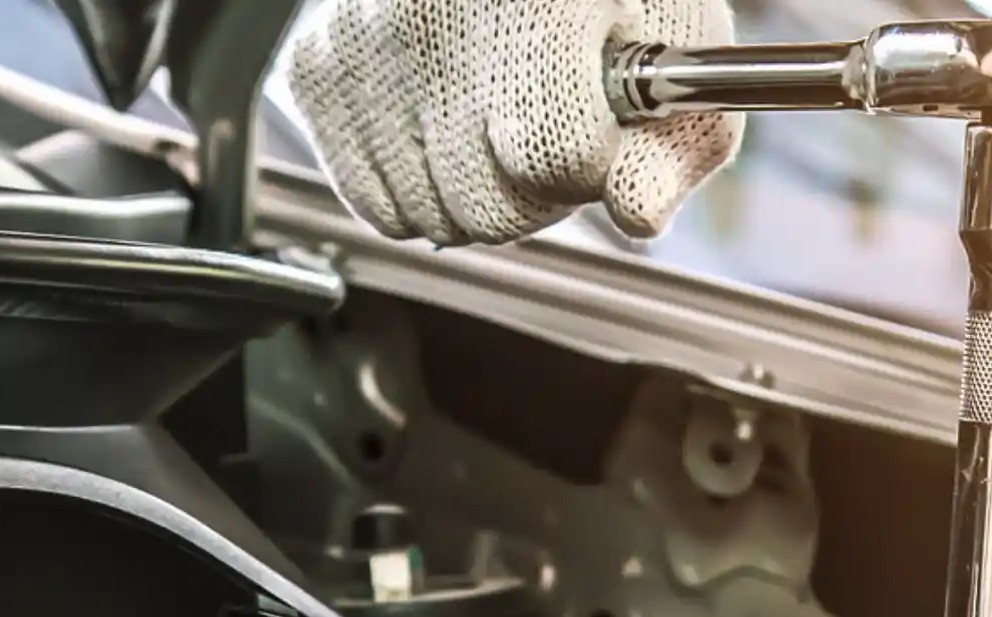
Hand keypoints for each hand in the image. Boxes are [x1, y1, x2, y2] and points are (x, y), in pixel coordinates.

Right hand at [283, 0, 742, 245]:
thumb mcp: (675, 36)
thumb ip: (677, 141)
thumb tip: (634, 216)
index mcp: (536, 0)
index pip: (562, 162)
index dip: (593, 165)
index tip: (595, 130)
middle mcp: (431, 17)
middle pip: (490, 208)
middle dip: (534, 194)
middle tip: (543, 134)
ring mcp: (361, 46)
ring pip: (429, 220)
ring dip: (473, 198)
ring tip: (491, 126)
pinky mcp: (315, 71)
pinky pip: (372, 207)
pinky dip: (415, 192)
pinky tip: (441, 133)